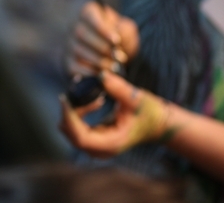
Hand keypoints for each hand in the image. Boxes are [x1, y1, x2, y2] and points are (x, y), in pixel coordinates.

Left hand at [59, 71, 173, 157]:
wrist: (159, 125)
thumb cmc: (150, 113)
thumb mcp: (137, 98)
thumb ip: (118, 88)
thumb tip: (101, 75)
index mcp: (111, 144)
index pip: (80, 137)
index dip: (69, 118)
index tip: (65, 98)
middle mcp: (101, 149)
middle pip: (71, 134)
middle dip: (70, 112)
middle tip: (79, 92)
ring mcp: (97, 145)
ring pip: (71, 131)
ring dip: (75, 111)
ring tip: (96, 97)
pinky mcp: (96, 138)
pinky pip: (77, 127)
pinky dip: (79, 113)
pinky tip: (96, 101)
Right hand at [67, 1, 138, 74]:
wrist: (110, 51)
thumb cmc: (118, 36)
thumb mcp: (125, 29)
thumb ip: (124, 31)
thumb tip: (117, 40)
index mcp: (88, 12)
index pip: (90, 17)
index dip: (102, 29)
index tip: (116, 41)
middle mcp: (74, 27)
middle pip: (82, 34)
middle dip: (102, 48)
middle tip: (120, 57)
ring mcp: (69, 45)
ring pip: (78, 51)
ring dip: (98, 61)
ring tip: (114, 67)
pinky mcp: (68, 61)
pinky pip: (74, 67)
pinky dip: (88, 72)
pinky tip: (102, 74)